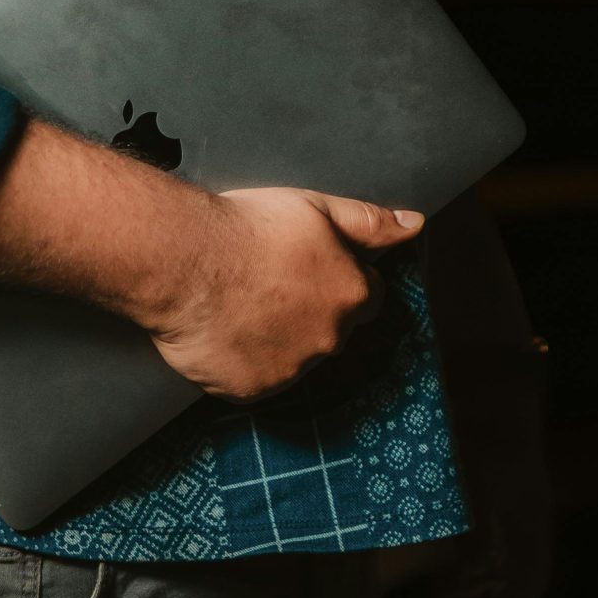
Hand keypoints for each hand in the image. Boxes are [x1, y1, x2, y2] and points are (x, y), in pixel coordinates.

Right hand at [142, 188, 422, 401]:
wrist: (183, 261)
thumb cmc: (247, 227)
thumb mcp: (316, 207)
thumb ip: (370, 222)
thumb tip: (414, 226)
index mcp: (351, 294)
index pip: (366, 295)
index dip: (340, 277)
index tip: (311, 268)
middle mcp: (329, 339)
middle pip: (331, 328)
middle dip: (309, 309)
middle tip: (269, 281)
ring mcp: (291, 371)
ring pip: (295, 356)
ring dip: (278, 336)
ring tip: (240, 302)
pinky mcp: (252, 391)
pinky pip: (256, 378)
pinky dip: (244, 359)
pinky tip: (224, 329)